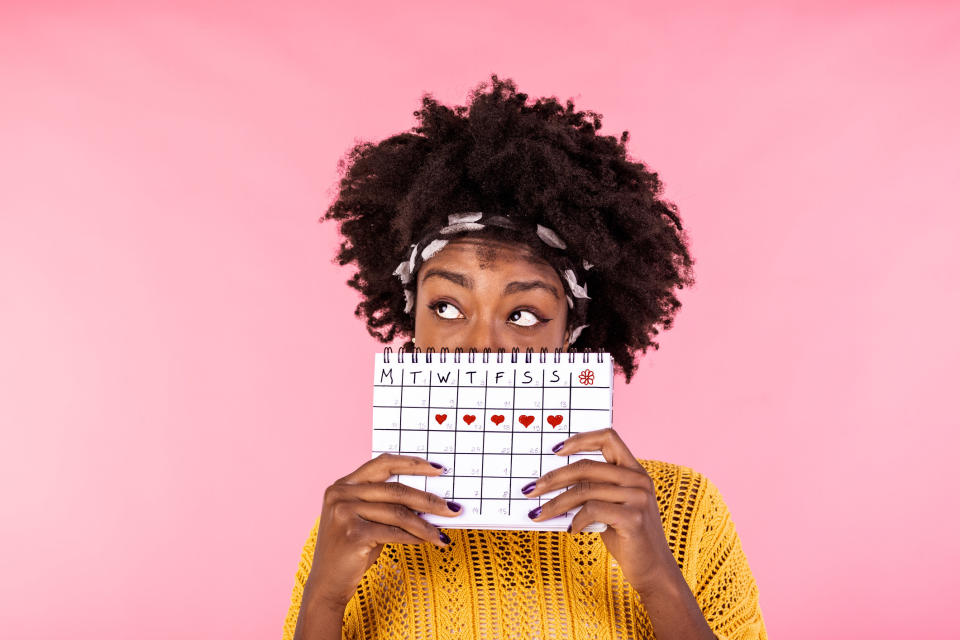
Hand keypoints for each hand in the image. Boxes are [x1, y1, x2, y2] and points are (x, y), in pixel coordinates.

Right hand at [303, 454, 462, 608]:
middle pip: (395, 490)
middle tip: (451, 508)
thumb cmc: (352, 549)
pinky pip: (393, 532)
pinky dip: (414, 537)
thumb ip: (386, 503)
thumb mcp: (365, 519)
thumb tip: (428, 500)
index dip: (413, 464)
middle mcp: (340, 494)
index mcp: (343, 484)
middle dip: (428, 499)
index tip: (438, 470)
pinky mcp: (352, 534)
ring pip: (397, 513)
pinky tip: (426, 541)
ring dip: (425, 524)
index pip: (383, 464)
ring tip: (442, 532)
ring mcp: (344, 513)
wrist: (327, 583)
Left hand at [522, 428, 677, 596]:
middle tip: (532, 489)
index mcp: (634, 470)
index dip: (580, 439)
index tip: (555, 450)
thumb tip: (551, 484)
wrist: (653, 570)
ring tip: (540, 514)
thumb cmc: (627, 537)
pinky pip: (592, 510)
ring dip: (556, 503)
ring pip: (584, 490)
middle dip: (554, 477)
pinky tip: (573, 530)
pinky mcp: (633, 517)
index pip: (608, 437)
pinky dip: (575, 520)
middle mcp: (638, 479)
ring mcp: (638, 497)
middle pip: (587, 466)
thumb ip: (593, 490)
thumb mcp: (611, 507)